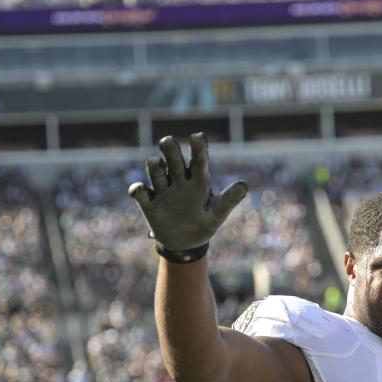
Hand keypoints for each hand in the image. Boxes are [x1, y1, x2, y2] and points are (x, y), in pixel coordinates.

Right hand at [128, 133, 247, 251]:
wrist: (184, 245)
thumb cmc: (203, 225)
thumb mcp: (217, 215)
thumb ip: (228, 200)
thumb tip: (244, 185)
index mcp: (198, 182)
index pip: (198, 160)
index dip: (198, 147)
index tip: (197, 136)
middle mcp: (179, 181)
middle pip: (173, 157)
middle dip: (170, 148)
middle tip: (168, 142)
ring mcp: (163, 191)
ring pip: (155, 169)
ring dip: (155, 166)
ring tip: (158, 166)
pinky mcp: (149, 204)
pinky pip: (139, 192)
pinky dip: (137, 189)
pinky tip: (139, 190)